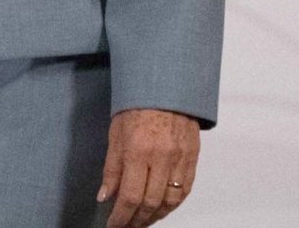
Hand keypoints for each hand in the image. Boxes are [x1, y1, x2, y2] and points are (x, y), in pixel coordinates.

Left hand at [97, 107, 198, 226]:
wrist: (166, 85)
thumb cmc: (136, 106)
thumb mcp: (115, 134)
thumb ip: (111, 169)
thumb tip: (105, 197)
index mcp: (138, 150)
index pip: (129, 196)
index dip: (120, 217)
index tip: (113, 225)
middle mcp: (162, 157)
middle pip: (150, 204)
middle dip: (136, 221)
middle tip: (126, 226)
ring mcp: (181, 158)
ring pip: (170, 202)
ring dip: (155, 216)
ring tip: (142, 220)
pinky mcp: (193, 157)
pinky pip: (185, 191)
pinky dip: (172, 205)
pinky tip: (161, 209)